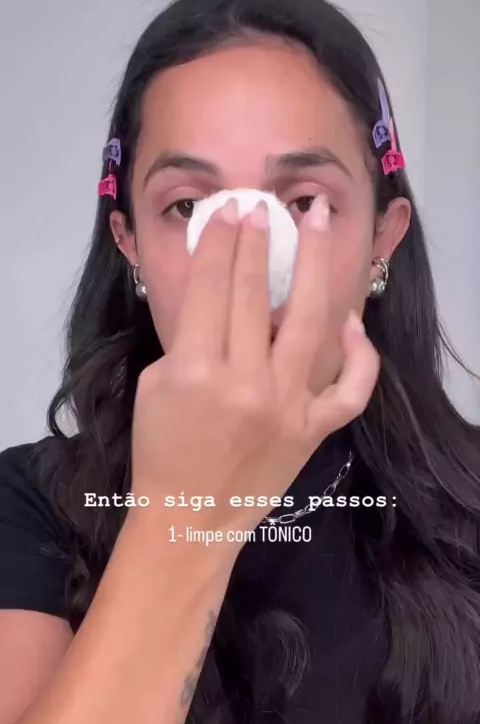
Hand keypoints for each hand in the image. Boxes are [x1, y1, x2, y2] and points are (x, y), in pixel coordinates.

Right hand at [129, 196, 378, 546]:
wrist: (188, 517)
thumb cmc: (161, 451)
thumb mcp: (157, 382)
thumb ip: (189, 336)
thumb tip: (221, 289)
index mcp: (195, 371)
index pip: (212, 288)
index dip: (222, 241)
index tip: (232, 209)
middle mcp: (245, 383)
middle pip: (255, 295)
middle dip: (259, 241)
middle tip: (266, 205)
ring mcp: (287, 407)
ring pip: (310, 323)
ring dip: (314, 266)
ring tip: (319, 224)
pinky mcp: (314, 430)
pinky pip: (350, 389)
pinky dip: (360, 356)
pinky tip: (351, 322)